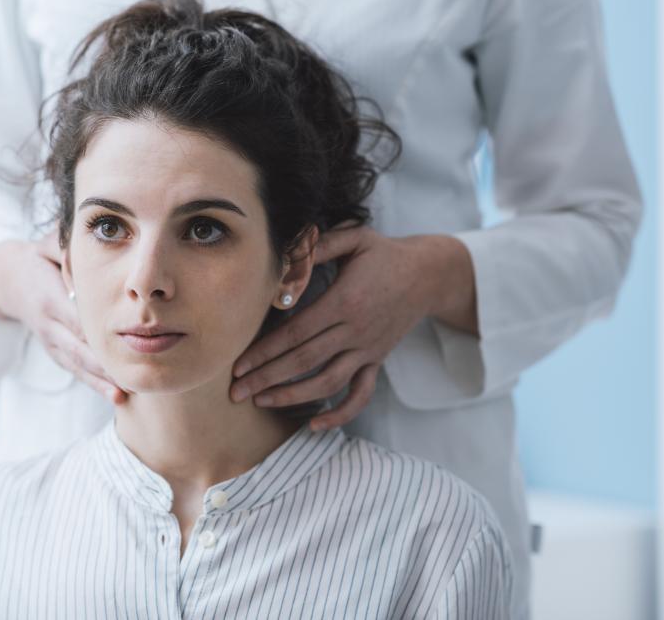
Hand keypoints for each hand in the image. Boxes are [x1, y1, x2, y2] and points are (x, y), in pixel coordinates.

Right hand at [0, 232, 128, 404]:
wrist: (8, 280)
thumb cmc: (38, 258)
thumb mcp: (48, 246)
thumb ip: (66, 250)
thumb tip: (89, 254)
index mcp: (49, 298)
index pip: (76, 319)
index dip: (98, 333)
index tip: (124, 343)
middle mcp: (48, 324)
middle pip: (78, 348)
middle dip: (103, 365)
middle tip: (131, 378)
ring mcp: (49, 340)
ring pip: (77, 364)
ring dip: (100, 382)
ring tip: (124, 396)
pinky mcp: (53, 350)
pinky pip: (74, 370)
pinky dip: (94, 384)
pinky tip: (115, 397)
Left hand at [229, 225, 472, 429]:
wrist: (428, 275)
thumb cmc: (383, 254)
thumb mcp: (353, 239)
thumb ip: (317, 247)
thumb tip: (282, 260)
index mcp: (344, 301)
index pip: (296, 332)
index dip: (265, 350)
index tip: (239, 365)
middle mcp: (355, 330)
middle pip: (304, 361)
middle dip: (267, 378)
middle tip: (236, 392)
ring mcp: (368, 350)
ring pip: (328, 382)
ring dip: (293, 396)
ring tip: (262, 402)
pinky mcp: (377, 361)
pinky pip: (361, 394)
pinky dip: (340, 413)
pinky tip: (315, 425)